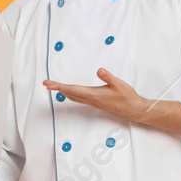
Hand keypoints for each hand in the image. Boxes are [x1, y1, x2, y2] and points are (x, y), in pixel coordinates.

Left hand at [42, 68, 180, 135]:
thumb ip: (109, 77)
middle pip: (70, 93)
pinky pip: (80, 98)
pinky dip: (72, 94)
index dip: (59, 86)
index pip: (72, 89)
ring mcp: (94, 102)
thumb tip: (99, 70)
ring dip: (63, 91)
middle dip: (57, 88)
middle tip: (46, 84)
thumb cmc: (127, 97)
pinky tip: (70, 93)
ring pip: (74, 96)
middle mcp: (91, 100)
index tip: (49, 84)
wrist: (134, 110)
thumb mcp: (119, 84)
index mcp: (94, 94)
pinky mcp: (97, 103)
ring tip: (54, 87)